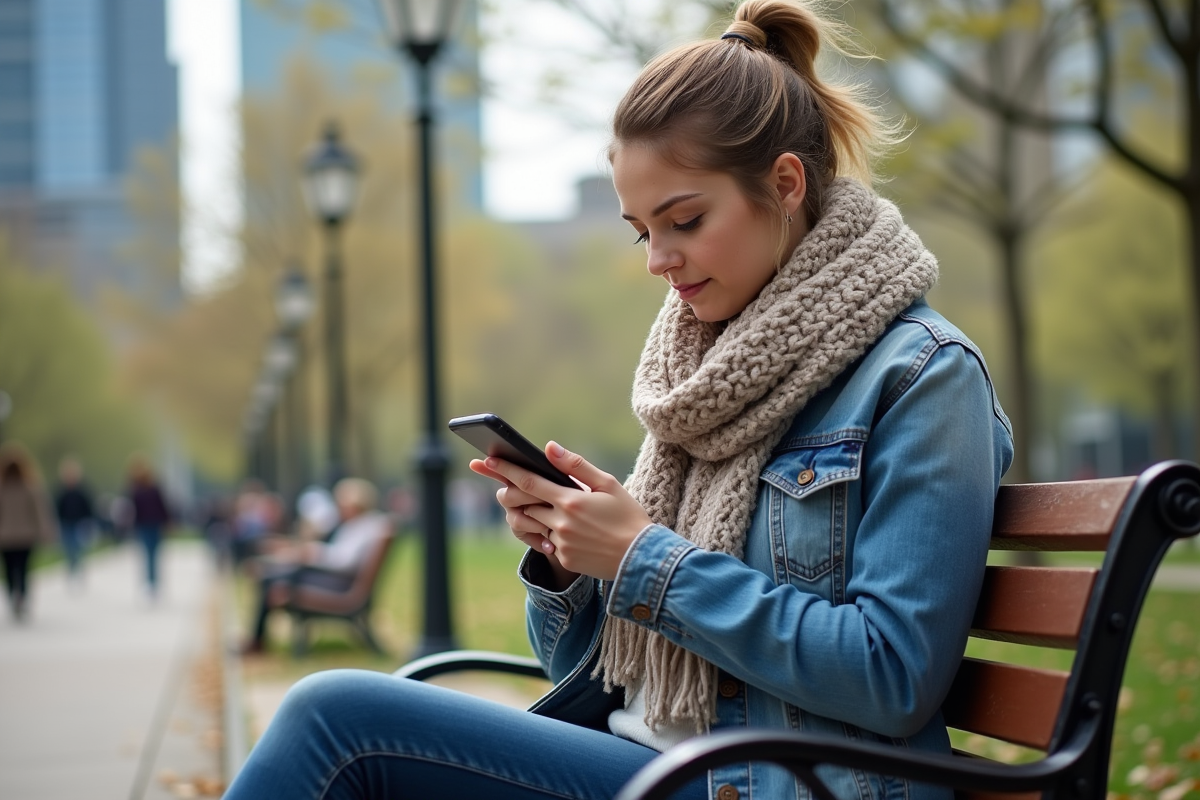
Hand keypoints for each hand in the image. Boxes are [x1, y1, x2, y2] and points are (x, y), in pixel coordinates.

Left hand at [470, 442, 651, 580]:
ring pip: (532, 523)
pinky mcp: (565, 558)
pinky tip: (567, 529)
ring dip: (532, 513)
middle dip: (511, 492)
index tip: (488, 461)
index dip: (506, 470)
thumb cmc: (628, 516)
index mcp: (571, 500)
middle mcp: (561, 522)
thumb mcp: (608, 484)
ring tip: (546, 507)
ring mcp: (561, 543)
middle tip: (505, 484)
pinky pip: (547, 542)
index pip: (529, 481)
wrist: (642, 557)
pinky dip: (550, 533)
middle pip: (523, 504)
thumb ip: (576, 465)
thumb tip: (549, 448)